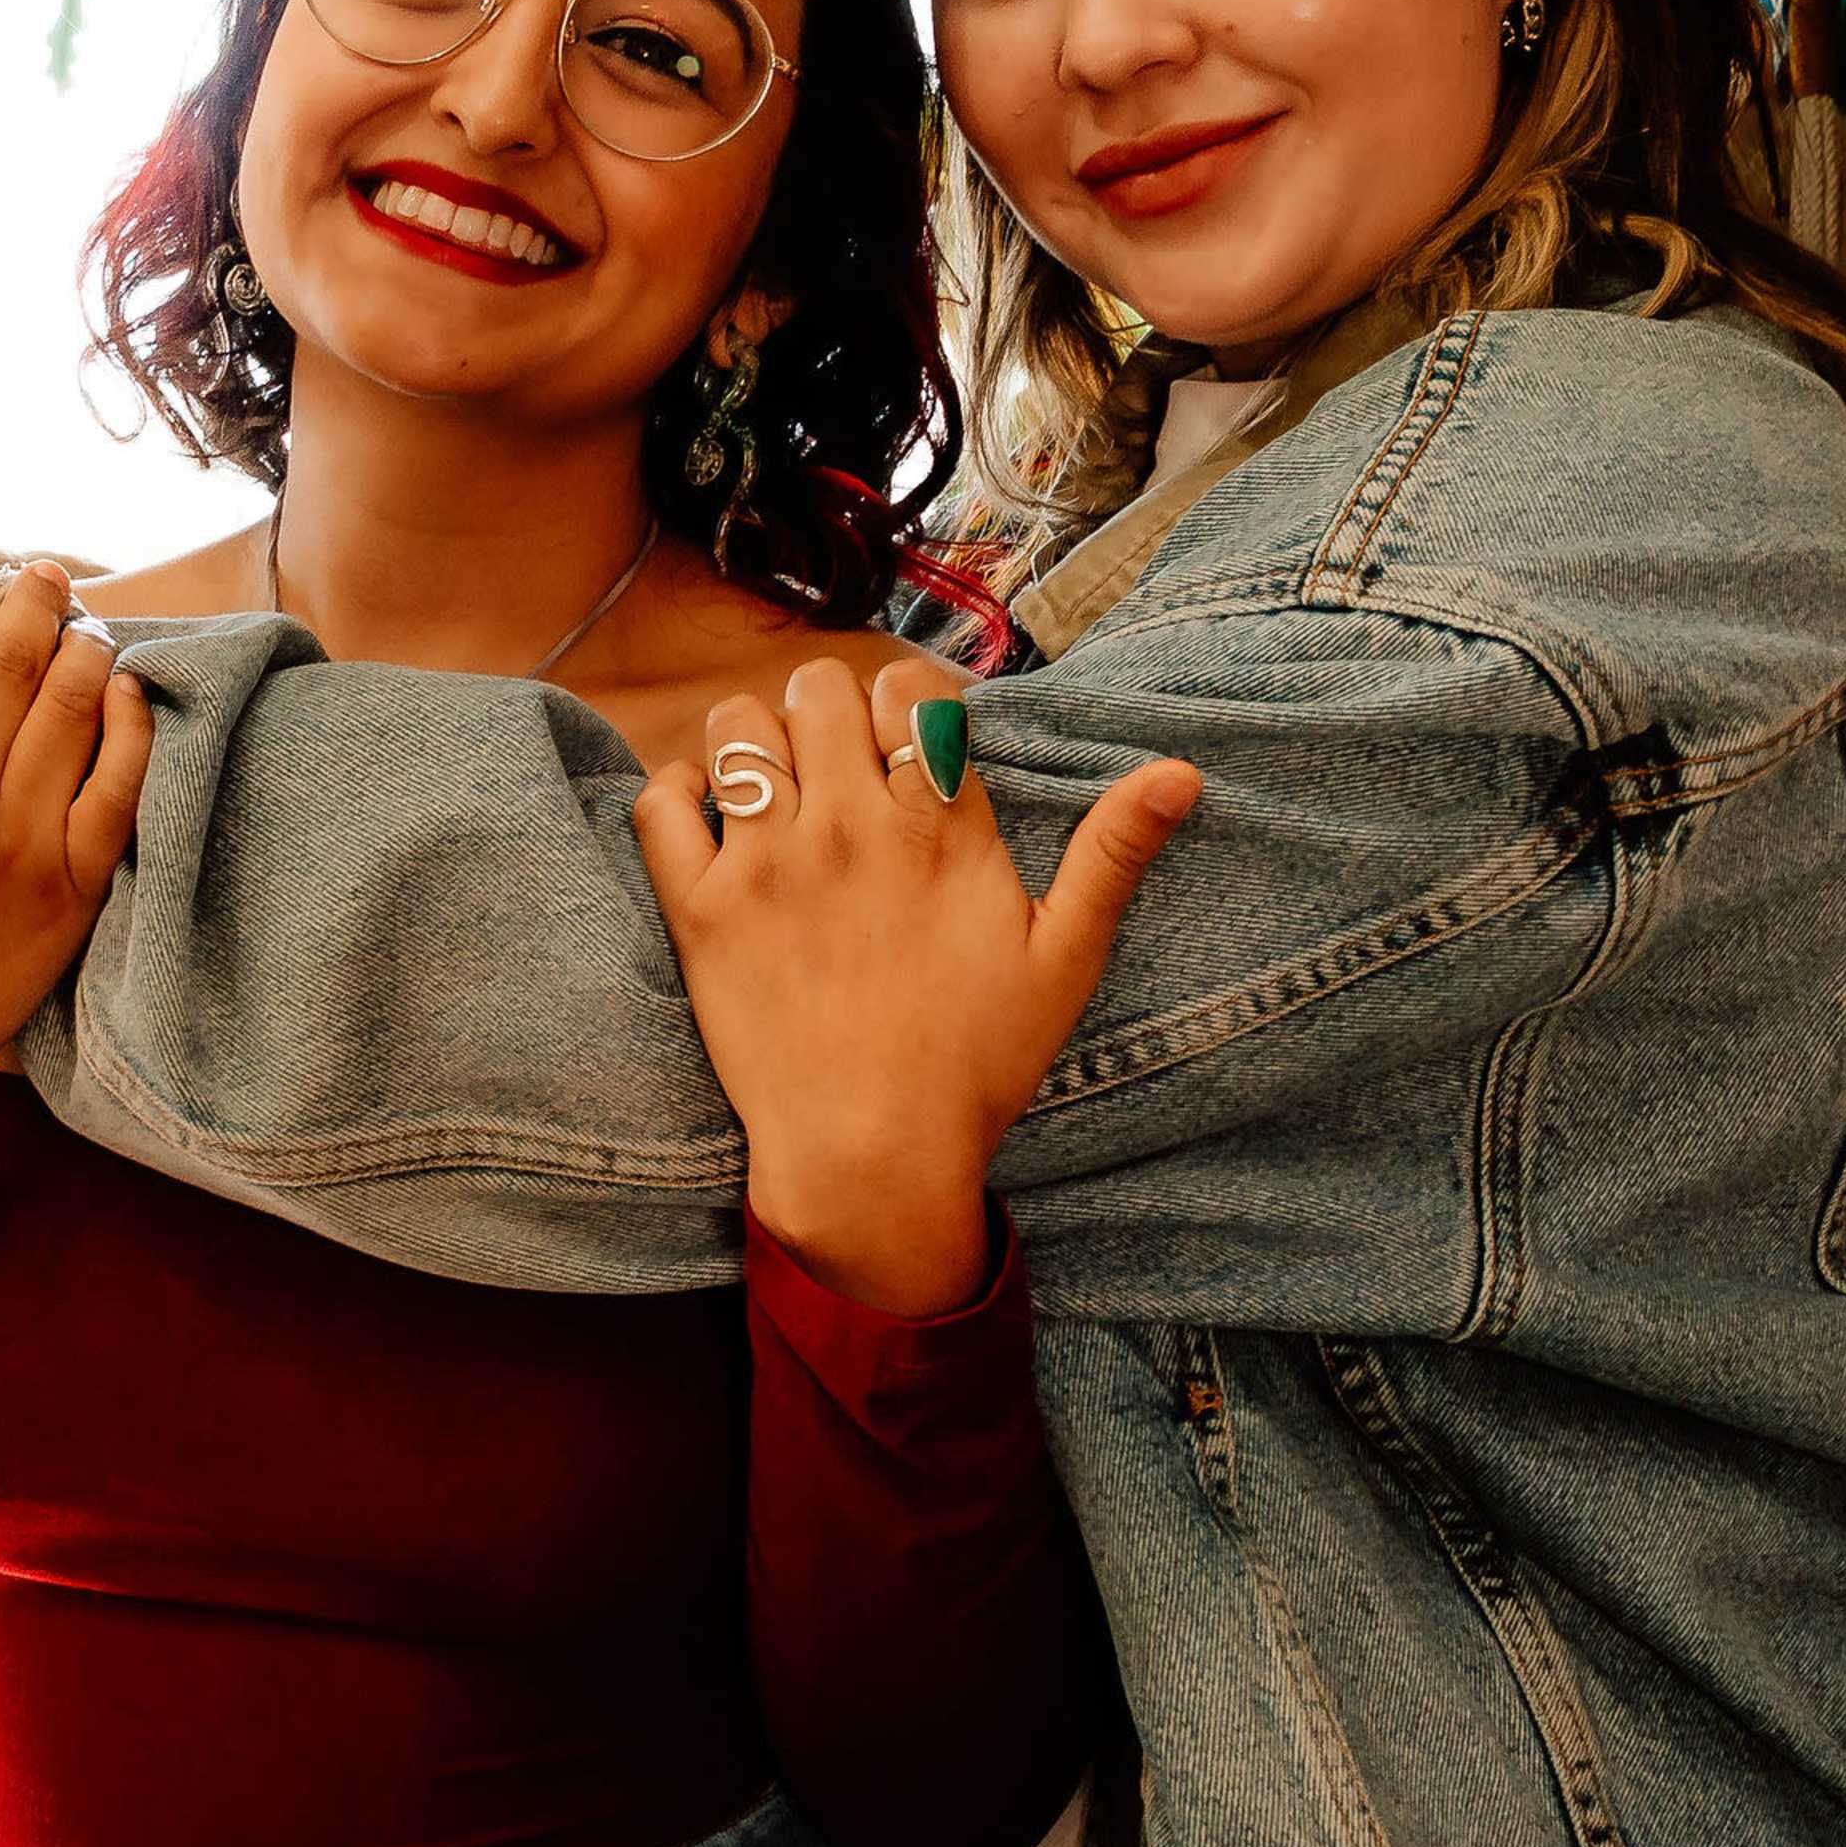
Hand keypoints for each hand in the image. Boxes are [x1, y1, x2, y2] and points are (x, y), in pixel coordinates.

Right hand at [0, 570, 153, 1098]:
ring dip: (85, 647)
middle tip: (46, 576)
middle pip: (6, 658)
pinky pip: (120, 782)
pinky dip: (130, 724)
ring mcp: (14, 837)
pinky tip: (125, 694)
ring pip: (70, 705)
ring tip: (87, 629)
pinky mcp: (69, 884)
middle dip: (32, 598)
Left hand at [629, 658, 1199, 1312]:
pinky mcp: (702, 911)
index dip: (906, 700)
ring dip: (755, 741)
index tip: (906, 742)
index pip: (911, 690)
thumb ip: (1114, 855)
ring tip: (776, 789)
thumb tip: (1182, 771)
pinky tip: (709, 823)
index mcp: (939, 827)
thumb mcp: (1065, 959)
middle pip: (818, 689)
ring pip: (738, 726)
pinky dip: (677, 794)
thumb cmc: (976, 1066)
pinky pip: (663, 803)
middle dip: (830, 711)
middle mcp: (850, 826)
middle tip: (838, 767)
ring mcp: (769, 864)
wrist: (873, 1157)